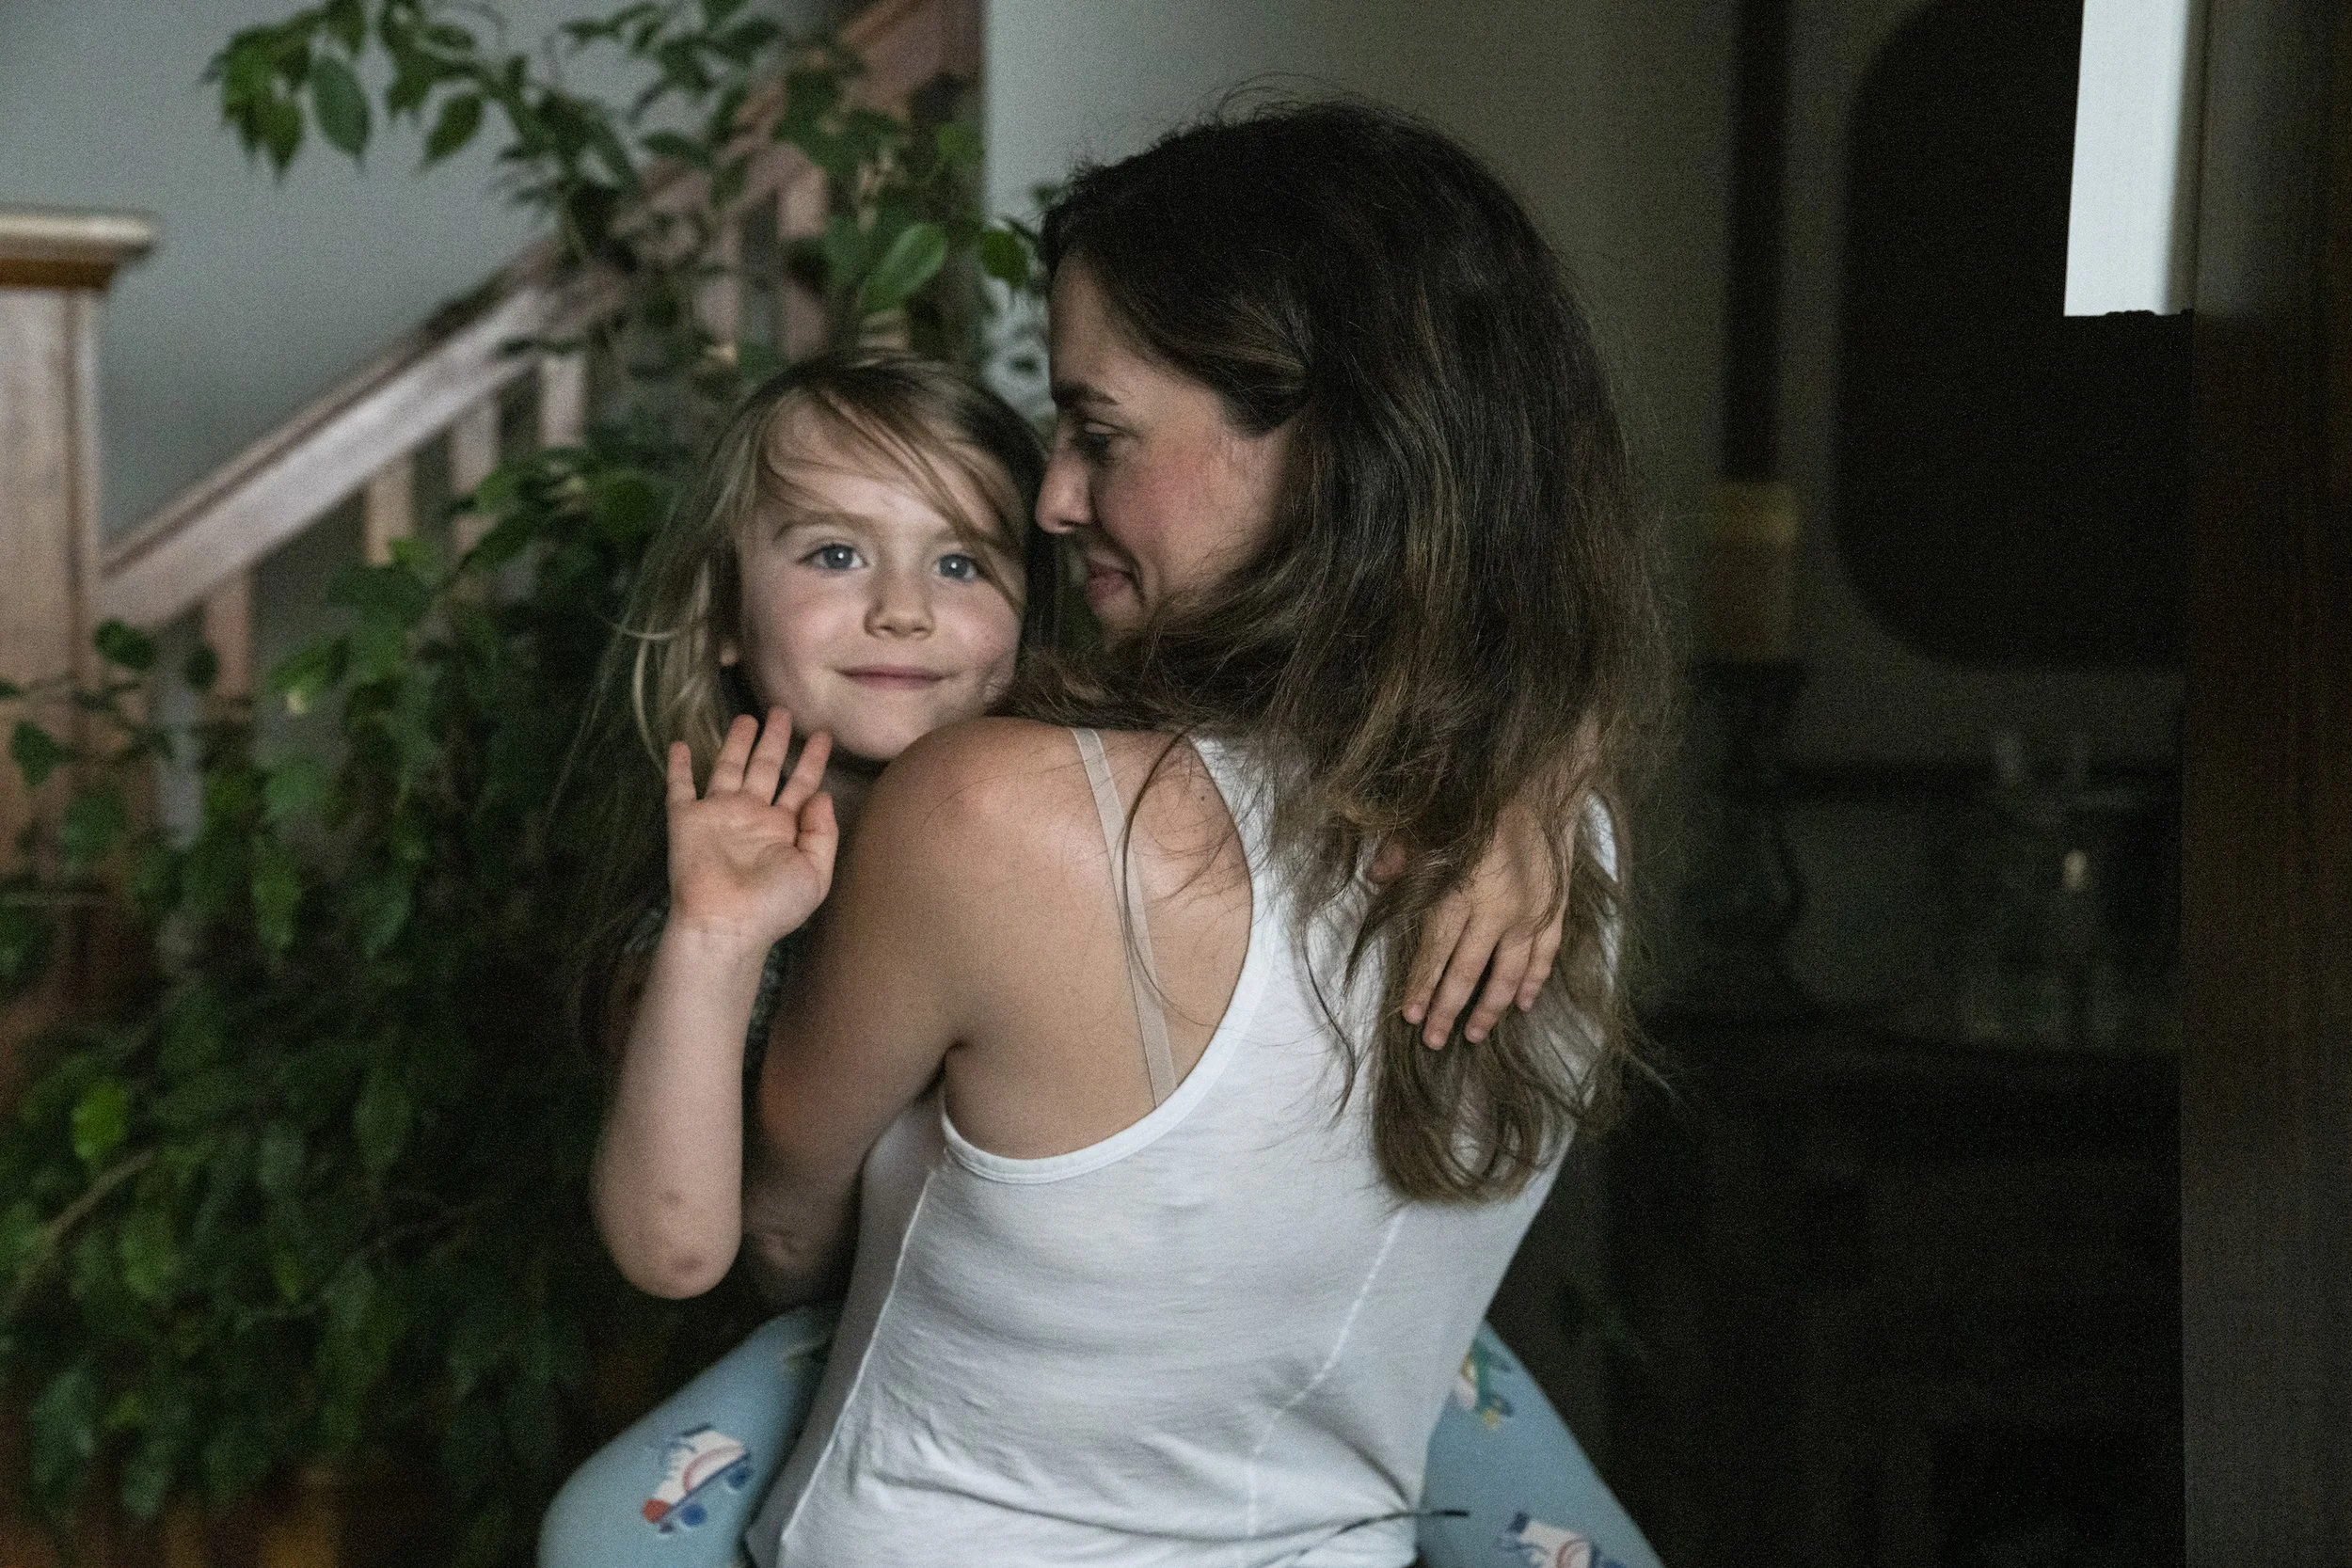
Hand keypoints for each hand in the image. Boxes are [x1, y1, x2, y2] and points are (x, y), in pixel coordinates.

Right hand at [664, 709, 837, 948]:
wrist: (726, 923)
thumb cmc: (773, 905)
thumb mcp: (815, 873)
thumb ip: (823, 833)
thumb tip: (823, 795)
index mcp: (783, 828)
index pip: (801, 785)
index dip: (812, 760)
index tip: (824, 735)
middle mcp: (752, 816)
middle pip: (766, 767)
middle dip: (775, 740)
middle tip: (783, 711)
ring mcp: (719, 815)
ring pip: (728, 768)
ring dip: (736, 743)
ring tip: (747, 717)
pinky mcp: (687, 819)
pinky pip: (680, 787)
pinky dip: (677, 766)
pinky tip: (677, 744)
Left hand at [1380, 795, 1572, 1047]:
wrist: (1542, 785)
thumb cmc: (1479, 804)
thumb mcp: (1430, 824)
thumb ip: (1401, 855)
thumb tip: (1374, 879)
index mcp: (1461, 890)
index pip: (1436, 951)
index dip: (1422, 985)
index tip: (1410, 1015)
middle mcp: (1496, 910)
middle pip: (1467, 972)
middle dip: (1448, 1009)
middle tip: (1434, 1040)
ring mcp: (1530, 913)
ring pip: (1508, 974)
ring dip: (1490, 1008)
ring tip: (1473, 1034)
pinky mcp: (1555, 910)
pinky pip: (1544, 957)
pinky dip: (1534, 982)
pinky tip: (1523, 1004)